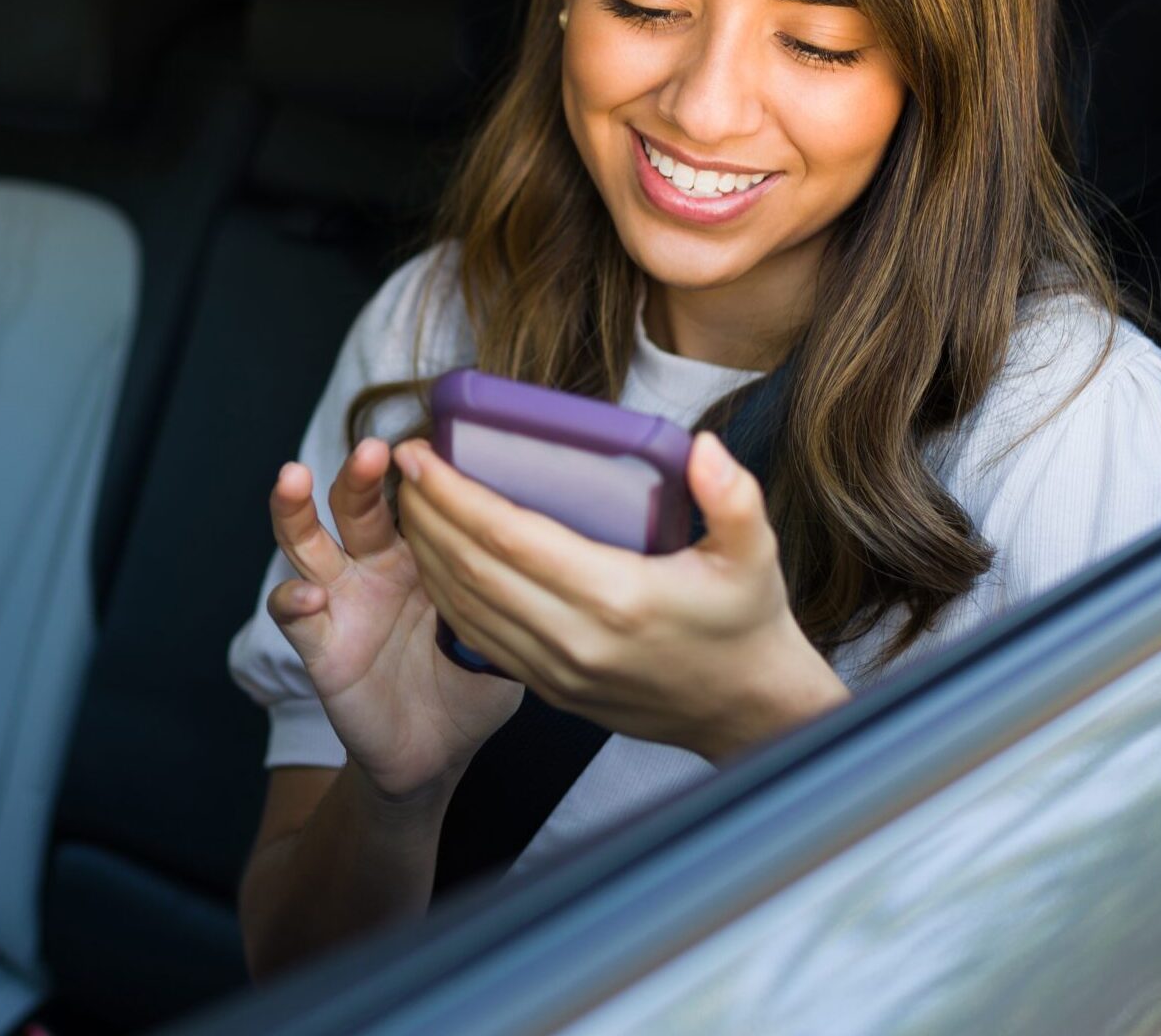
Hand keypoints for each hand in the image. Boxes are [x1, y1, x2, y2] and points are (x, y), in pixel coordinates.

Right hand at [265, 441, 520, 800]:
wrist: (438, 751)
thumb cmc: (474, 684)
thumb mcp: (502, 632)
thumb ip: (510, 595)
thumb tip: (554, 553)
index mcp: (423, 552)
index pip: (411, 498)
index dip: (416, 472)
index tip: (430, 445)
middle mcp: (376, 564)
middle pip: (355, 505)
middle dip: (358, 474)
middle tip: (372, 451)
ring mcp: (342, 599)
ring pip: (306, 541)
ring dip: (295, 508)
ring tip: (293, 478)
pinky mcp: (319, 642)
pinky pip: (294, 614)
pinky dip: (294, 600)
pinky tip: (310, 596)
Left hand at [393, 432, 849, 763]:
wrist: (748, 713)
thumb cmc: (747, 624)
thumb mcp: (756, 553)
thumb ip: (733, 496)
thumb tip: (703, 447)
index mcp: (616, 598)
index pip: (508, 537)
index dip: (455, 493)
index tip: (422, 453)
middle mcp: (574, 639)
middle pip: (471, 569)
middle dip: (426, 513)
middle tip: (404, 467)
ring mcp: (557, 671)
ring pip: (464, 607)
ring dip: (426, 553)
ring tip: (411, 504)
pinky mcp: (551, 690)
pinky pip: (479, 638)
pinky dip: (447, 595)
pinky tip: (436, 561)